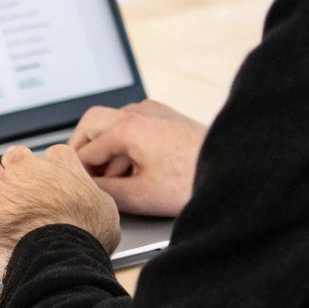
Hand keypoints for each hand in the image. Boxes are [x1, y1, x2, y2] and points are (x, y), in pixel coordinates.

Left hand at [0, 143, 120, 278]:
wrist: (60, 261)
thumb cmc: (85, 240)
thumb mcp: (105, 210)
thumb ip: (92, 195)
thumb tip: (91, 200)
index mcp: (59, 164)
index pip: (51, 154)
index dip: (47, 170)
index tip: (44, 186)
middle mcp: (26, 168)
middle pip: (13, 156)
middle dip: (12, 171)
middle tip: (14, 194)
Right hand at [67, 99, 207, 217]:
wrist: (235, 173)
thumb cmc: (192, 182)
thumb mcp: (141, 196)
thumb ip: (105, 190)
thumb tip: (87, 188)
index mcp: (128, 128)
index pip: (86, 149)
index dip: (77, 171)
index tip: (73, 185)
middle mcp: (139, 112)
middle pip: (93, 122)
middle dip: (84, 149)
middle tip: (80, 173)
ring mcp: (155, 111)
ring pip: (114, 122)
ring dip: (106, 148)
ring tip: (111, 179)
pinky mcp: (168, 118)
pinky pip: (134, 124)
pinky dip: (125, 143)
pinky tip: (133, 169)